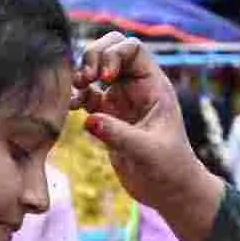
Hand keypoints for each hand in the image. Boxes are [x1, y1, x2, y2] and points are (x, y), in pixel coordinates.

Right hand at [74, 33, 224, 240]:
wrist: (169, 192)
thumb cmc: (170, 169)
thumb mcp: (147, 152)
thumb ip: (119, 135)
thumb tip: (89, 119)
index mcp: (154, 86)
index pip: (133, 49)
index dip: (114, 54)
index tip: (104, 77)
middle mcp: (137, 88)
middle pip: (111, 49)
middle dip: (94, 55)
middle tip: (85, 78)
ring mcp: (121, 101)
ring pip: (96, 70)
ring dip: (82, 74)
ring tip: (75, 89)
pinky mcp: (108, 118)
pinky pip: (87, 96)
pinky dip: (76, 96)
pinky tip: (69, 106)